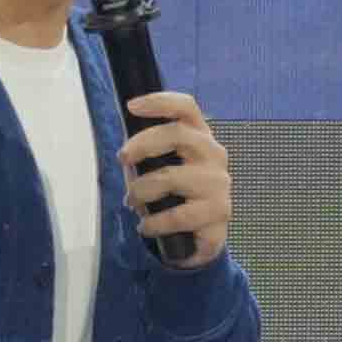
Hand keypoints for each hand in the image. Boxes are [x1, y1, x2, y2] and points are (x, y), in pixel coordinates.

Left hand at [117, 87, 233, 267]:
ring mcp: (219, 183)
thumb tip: (126, 150)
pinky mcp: (219, 212)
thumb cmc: (176, 198)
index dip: (160, 102)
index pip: (186, 108)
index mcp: (200, 138)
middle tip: (123, 158)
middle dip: (143, 144)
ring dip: (141, 191)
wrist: (198, 239)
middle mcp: (214, 155)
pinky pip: (177, 215)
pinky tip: (147, 227)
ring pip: (170, 177)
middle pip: (178, 134)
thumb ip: (148, 156)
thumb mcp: (160, 170)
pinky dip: (154, 223)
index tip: (132, 106)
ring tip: (133, 203)